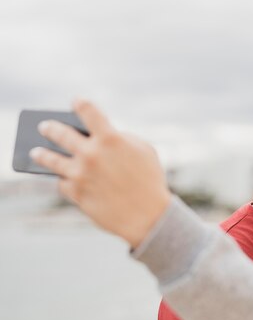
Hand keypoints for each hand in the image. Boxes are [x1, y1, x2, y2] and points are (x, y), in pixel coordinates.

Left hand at [30, 99, 171, 248]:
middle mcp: (91, 154)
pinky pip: (63, 184)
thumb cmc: (150, 181)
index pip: (88, 110)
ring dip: (41, 154)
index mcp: (110, 139)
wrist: (149, 216)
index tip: (77, 103)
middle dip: (49, 128)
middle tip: (44, 127)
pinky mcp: (77, 194)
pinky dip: (64, 180)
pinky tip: (62, 178)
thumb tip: (99, 138)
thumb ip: (121, 139)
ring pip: (50, 160)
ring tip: (36, 152)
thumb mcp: (144, 152)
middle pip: (60, 133)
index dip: (81, 104)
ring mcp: (81, 174)